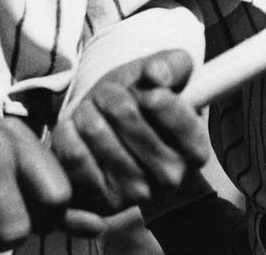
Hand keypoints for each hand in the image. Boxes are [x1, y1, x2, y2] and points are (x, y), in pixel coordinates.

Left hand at [51, 50, 209, 221]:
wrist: (113, 132)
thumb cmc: (143, 100)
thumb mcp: (164, 74)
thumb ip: (171, 65)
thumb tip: (156, 75)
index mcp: (196, 148)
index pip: (171, 110)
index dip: (152, 91)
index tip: (146, 86)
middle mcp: (172, 176)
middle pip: (124, 111)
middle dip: (111, 92)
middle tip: (110, 94)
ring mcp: (137, 193)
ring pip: (95, 129)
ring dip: (87, 109)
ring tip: (93, 111)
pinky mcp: (101, 200)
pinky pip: (73, 154)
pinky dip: (69, 132)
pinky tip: (77, 129)